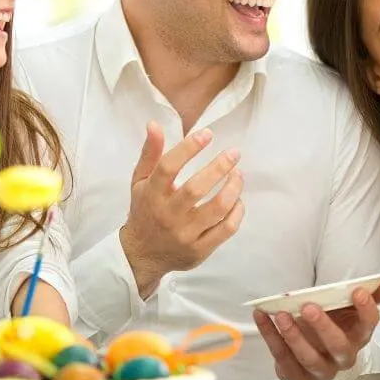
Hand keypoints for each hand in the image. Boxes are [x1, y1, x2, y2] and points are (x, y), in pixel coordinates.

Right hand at [119, 122, 244, 296]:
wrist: (141, 255)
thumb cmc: (144, 210)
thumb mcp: (140, 181)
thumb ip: (150, 153)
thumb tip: (154, 124)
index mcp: (151, 194)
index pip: (168, 167)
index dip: (189, 148)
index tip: (208, 134)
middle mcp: (167, 214)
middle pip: (196, 188)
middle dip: (219, 167)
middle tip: (234, 153)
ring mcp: (185, 234)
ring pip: (216, 209)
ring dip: (233, 188)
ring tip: (239, 174)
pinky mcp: (199, 250)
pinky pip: (226, 229)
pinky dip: (237, 211)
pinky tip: (238, 199)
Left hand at [253, 281, 379, 379]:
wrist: (317, 359)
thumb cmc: (335, 327)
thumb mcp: (349, 312)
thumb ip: (368, 296)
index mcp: (358, 338)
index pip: (368, 326)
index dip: (366, 310)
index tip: (357, 291)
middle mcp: (341, 358)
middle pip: (338, 347)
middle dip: (323, 327)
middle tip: (309, 306)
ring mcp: (319, 370)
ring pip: (308, 358)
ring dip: (294, 336)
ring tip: (282, 314)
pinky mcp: (296, 375)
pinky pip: (282, 358)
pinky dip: (270, 336)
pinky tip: (262, 315)